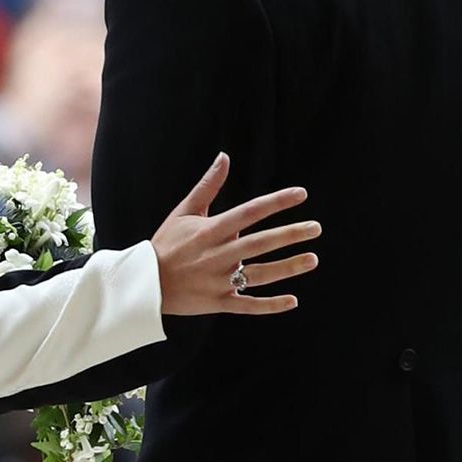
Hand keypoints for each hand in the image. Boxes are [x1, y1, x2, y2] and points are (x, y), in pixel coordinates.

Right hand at [151, 152, 319, 315]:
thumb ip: (208, 185)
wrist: (145, 283)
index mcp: (211, 230)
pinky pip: (248, 305)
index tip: (301, 195)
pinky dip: (270, 305)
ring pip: (260, 274)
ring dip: (288, 267)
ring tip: (312, 258)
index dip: (277, 202)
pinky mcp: (218, 302)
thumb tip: (224, 157)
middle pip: (261, 243)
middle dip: (291, 234)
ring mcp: (219, 280)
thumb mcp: (184, 211)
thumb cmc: (166, 243)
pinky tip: (293, 300)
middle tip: (316, 228)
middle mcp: (217, 254)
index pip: (250, 212)